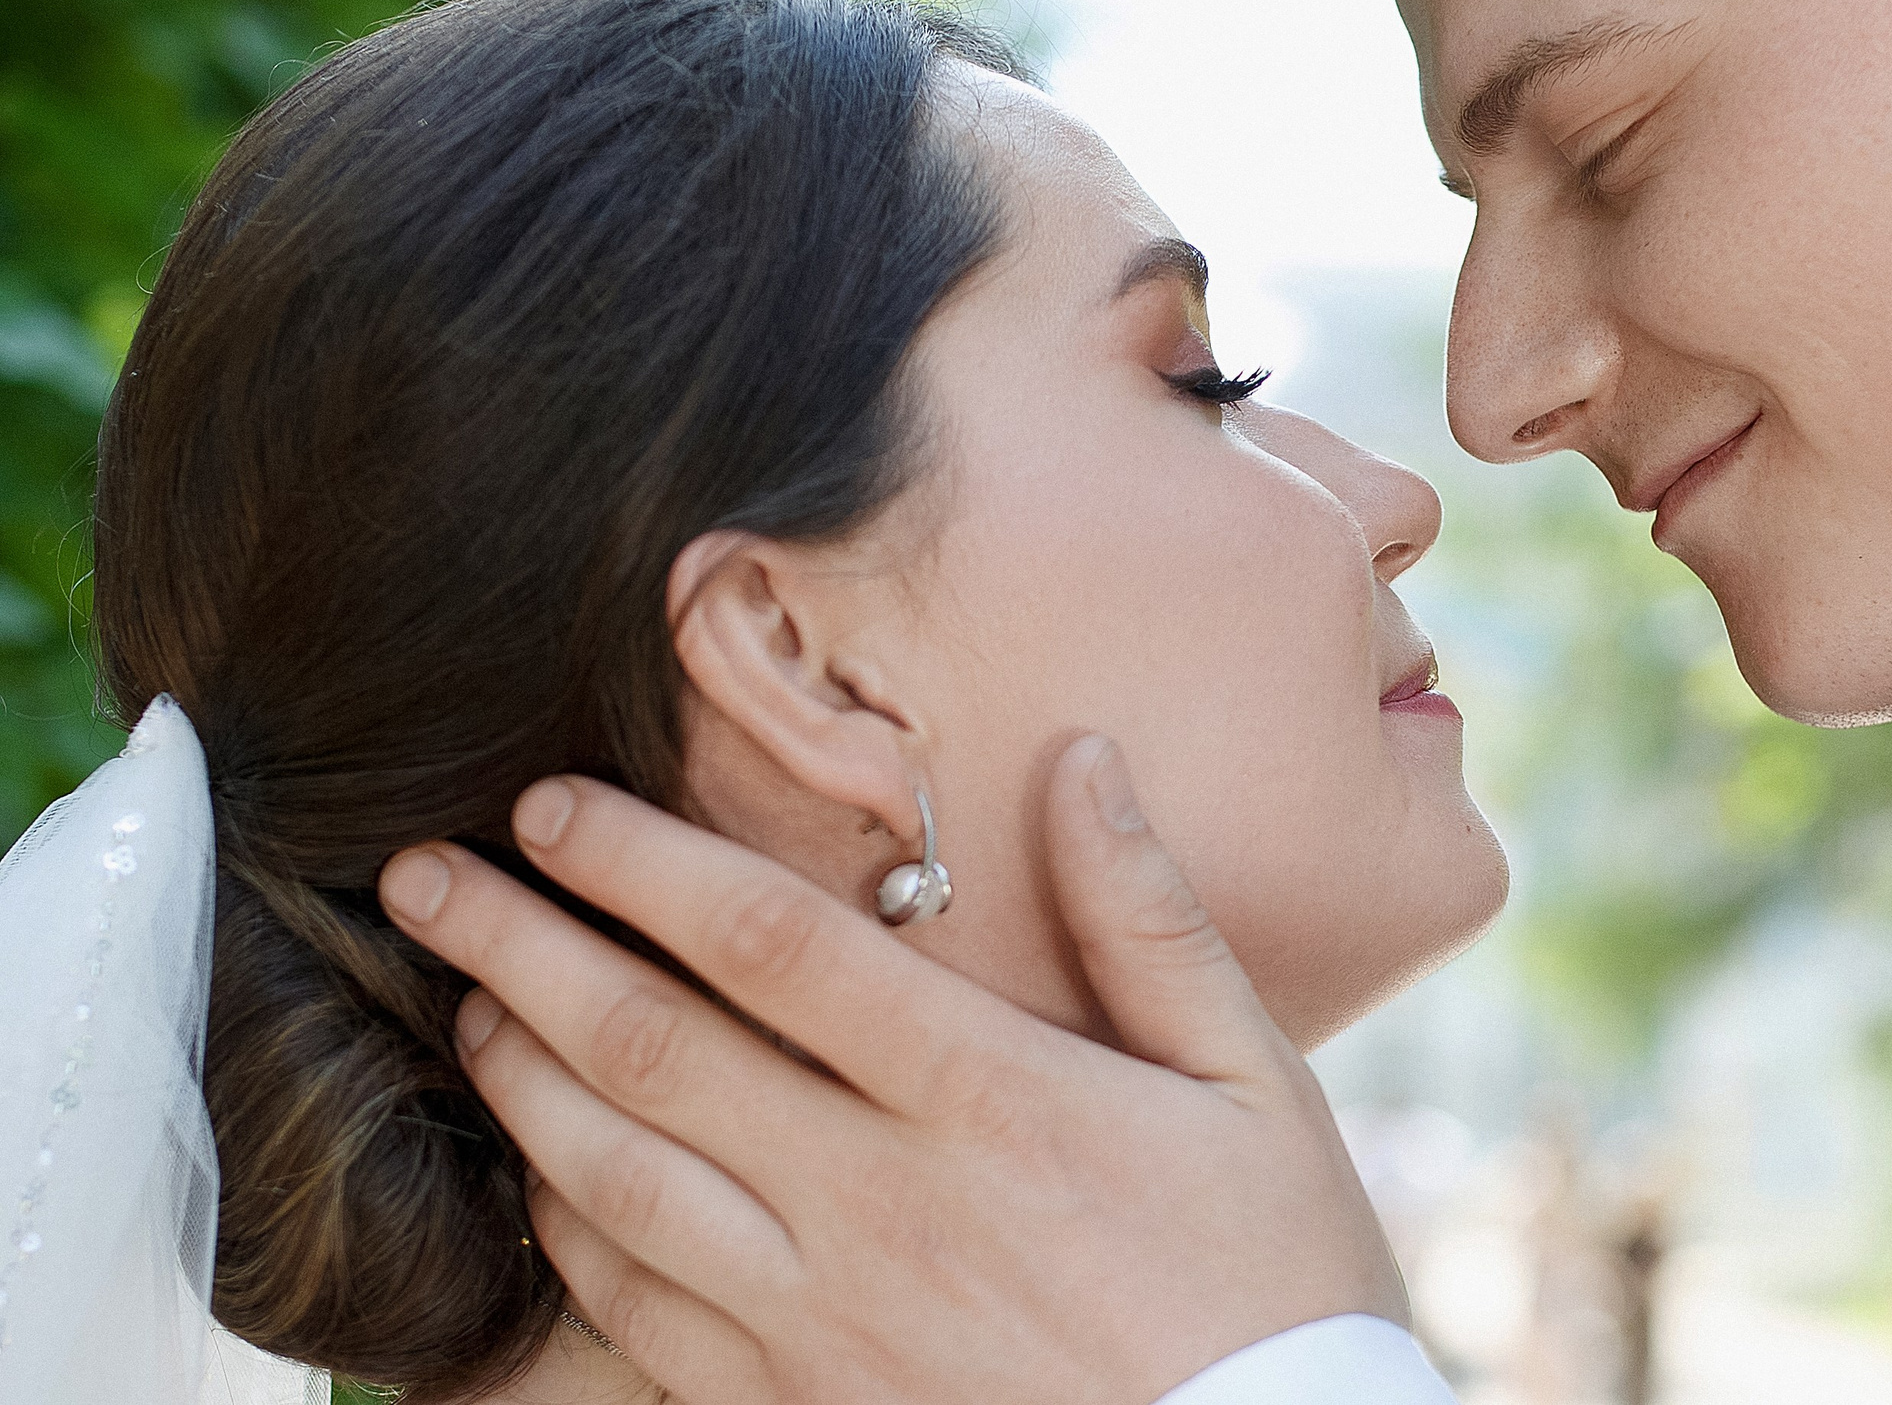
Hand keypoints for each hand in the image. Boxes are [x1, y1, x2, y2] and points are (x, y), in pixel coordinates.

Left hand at [376, 736, 1405, 1404]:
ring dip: (519, 1080)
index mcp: (991, 1099)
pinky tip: (538, 1179)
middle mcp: (884, 1205)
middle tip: (426, 873)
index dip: (646, 862)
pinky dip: (566, 1238)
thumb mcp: (1254, 1082)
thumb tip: (1081, 761)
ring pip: (620, 1183)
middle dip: (523, 946)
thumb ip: (1150, 918)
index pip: (774, 946)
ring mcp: (830, 1322)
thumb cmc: (1274, 1276)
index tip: (559, 804)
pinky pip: (642, 1321)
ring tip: (460, 1002)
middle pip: (655, 1050)